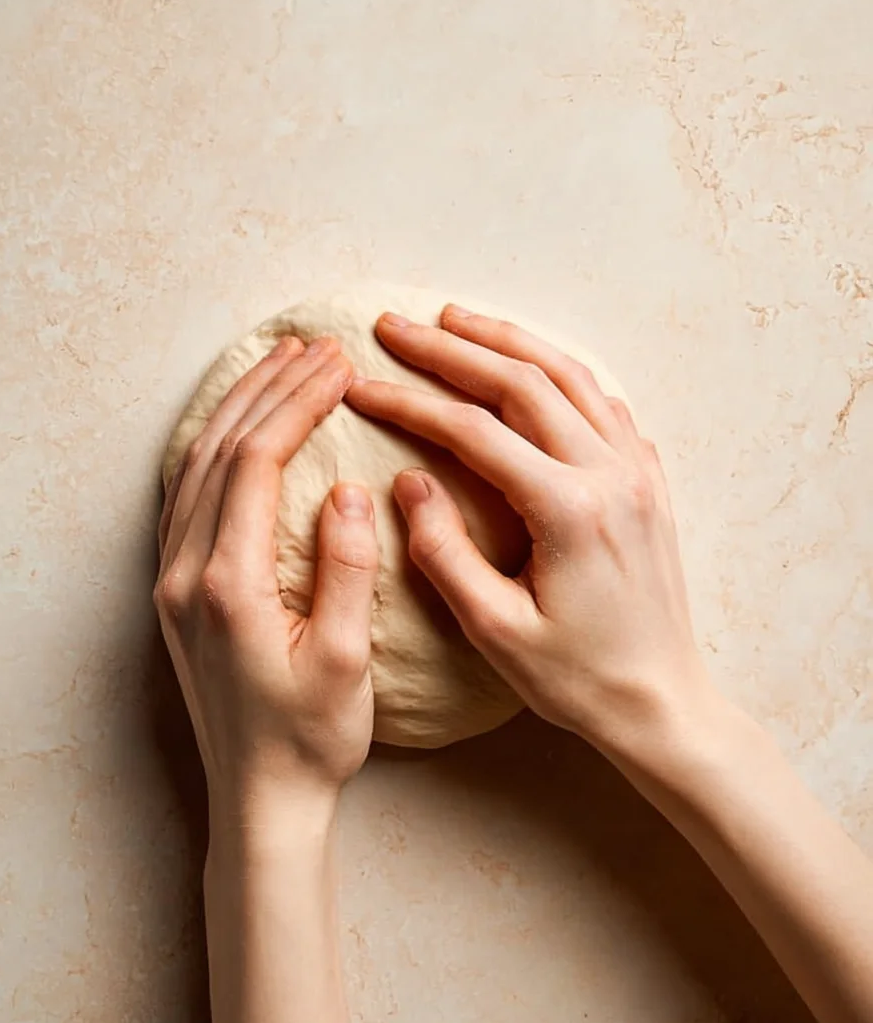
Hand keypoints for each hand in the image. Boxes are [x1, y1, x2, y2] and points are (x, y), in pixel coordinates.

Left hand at [155, 335, 378, 808]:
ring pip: (194, 469)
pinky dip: (213, 448)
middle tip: (315, 346)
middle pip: (218, 451)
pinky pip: (185, 496)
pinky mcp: (176, 593)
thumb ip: (343, 569)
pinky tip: (236, 429)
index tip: (338, 366)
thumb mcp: (345, 661)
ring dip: (236, 410)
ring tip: (278, 366)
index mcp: (228, 584)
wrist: (260, 800)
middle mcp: (186, 573)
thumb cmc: (309, 739)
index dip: (297, 405)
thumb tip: (344, 490)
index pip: (256, 463)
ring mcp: (173, 582)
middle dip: (268, 390)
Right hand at [344, 306, 713, 752]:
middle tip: (394, 326)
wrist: (661, 703)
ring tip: (454, 319)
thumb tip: (408, 480)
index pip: (471, 431)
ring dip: (507, 342)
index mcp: (568, 509)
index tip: (361, 386)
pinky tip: (530, 366)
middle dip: (451, 348)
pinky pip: (604, 402)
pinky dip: (559, 371)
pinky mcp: (650, 481)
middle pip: (521, 382)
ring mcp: (638, 472)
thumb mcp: (494, 631)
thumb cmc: (577, 679)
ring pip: (569, 377)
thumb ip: (443, 551)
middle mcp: (611, 474)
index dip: (408, 402)